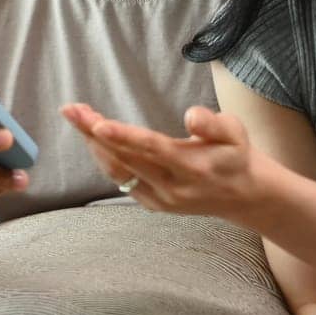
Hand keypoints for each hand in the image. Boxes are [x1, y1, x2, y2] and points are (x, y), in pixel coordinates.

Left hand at [60, 102, 268, 220]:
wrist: (244, 195)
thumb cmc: (236, 155)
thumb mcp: (236, 132)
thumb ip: (214, 124)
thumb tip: (191, 116)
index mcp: (193, 168)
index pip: (152, 149)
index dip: (123, 136)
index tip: (96, 123)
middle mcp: (173, 188)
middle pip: (126, 159)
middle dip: (94, 133)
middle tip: (71, 109)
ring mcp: (161, 200)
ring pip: (119, 171)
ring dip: (94, 145)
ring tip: (77, 117)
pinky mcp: (154, 205)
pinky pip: (122, 181)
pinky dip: (105, 159)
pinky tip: (93, 138)